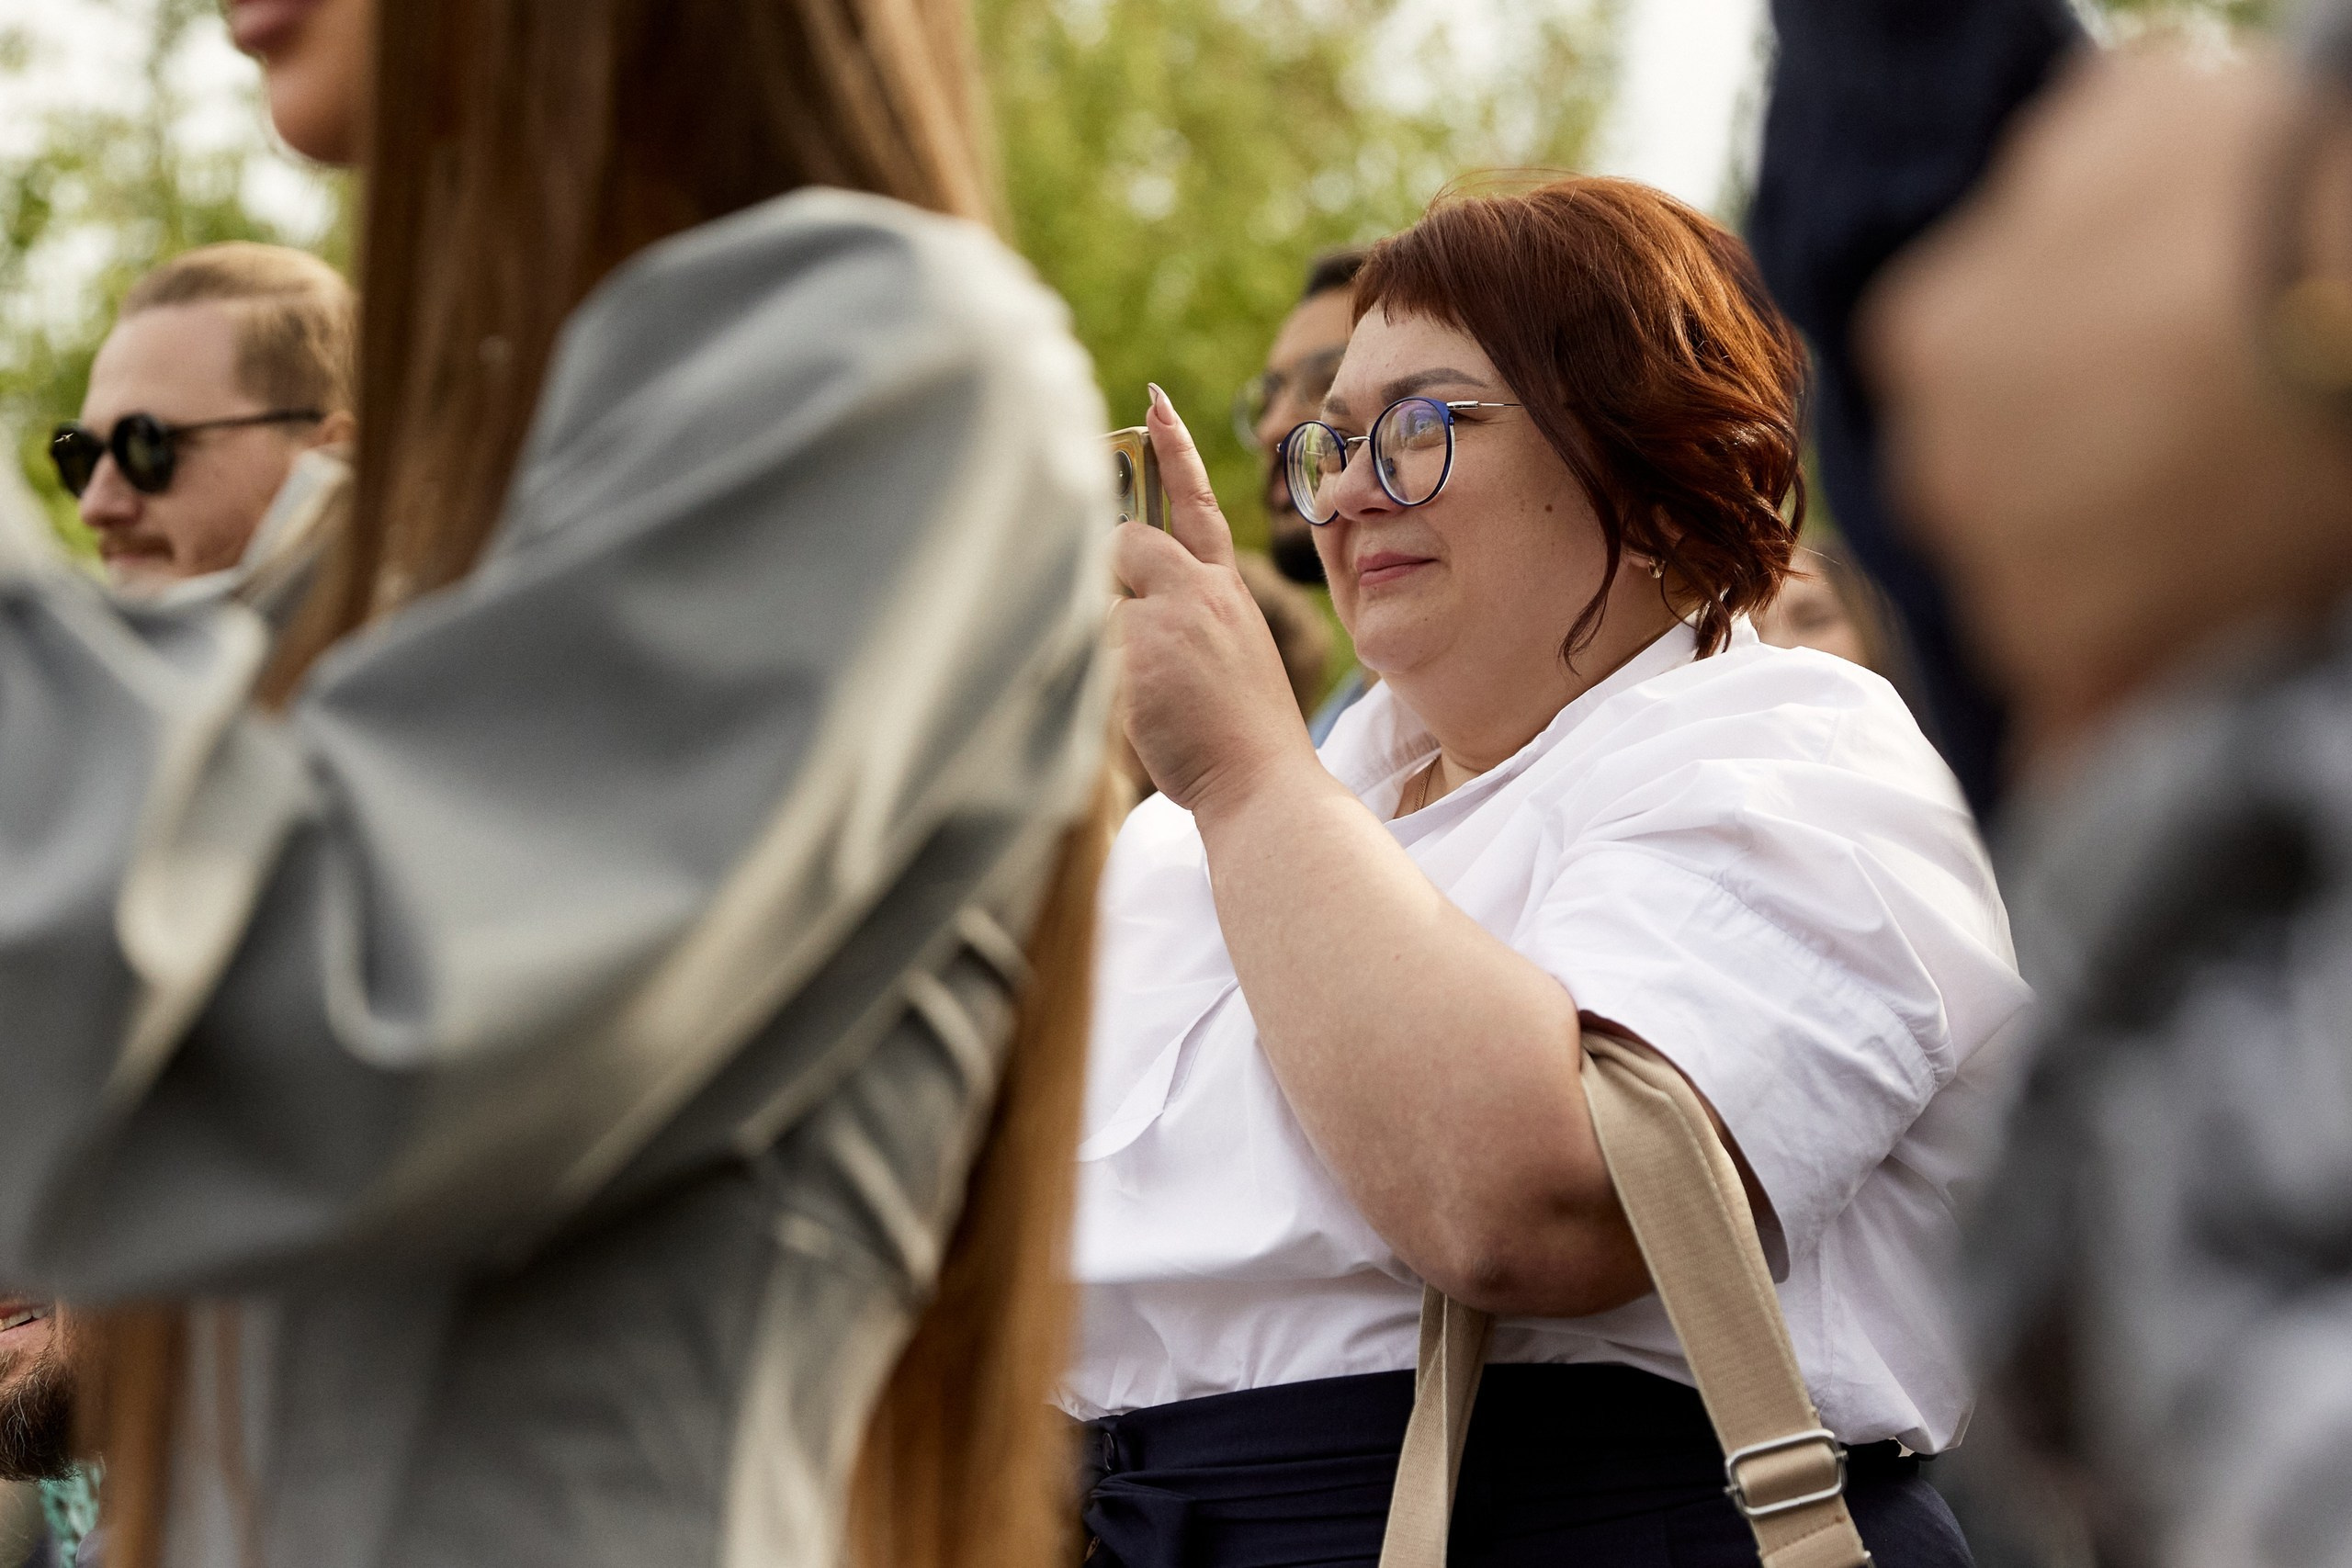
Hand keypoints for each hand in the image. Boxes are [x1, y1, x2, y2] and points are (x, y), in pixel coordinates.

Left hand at [1111, 386, 1320, 814]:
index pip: (1196, 504)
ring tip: (1156, 705)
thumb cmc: (1241, 739)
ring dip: (1107, 653)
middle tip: (1135, 632)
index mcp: (1227, 592)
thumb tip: (1121, 603)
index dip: (1173, 451)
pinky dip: (1097, 685)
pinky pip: (1086, 648)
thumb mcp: (1226, 659)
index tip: (1153, 402)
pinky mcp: (1140, 647)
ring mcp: (1172, 615)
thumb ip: (1185, 620)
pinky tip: (1141, 717)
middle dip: (1109, 577)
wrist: (1262, 783)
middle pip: (1127, 541)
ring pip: (1100, 603)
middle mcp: (1202, 590)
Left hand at [1863, 46, 2351, 757]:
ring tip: (2197, 556)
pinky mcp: (2072, 657)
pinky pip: (2073, 708)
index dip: (2044, 403)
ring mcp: (1995, 566)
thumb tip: (2042, 220)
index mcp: (1924, 337)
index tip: (2114, 405)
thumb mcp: (2118, 132)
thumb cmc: (2245, 189)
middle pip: (1985, 499)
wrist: (2344, 292)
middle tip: (2170, 473)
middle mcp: (1932, 463)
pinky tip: (2158, 679)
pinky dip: (2111, 699)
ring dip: (2098, 590)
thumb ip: (2046, 202)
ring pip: (2029, 598)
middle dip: (2062, 494)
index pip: (1954, 393)